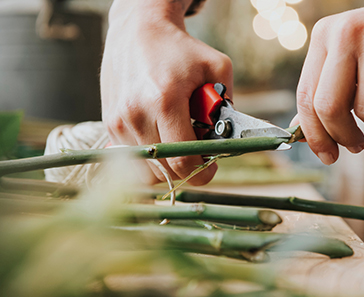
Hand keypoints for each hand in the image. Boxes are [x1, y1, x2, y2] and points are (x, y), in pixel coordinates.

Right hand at [100, 0, 232, 184]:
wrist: (138, 30)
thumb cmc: (182, 50)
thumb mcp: (217, 68)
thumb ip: (228, 105)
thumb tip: (229, 140)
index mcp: (165, 100)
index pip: (182, 159)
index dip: (202, 172)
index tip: (211, 167)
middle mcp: (136, 114)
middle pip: (164, 170)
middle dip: (186, 169)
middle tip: (198, 153)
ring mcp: (118, 121)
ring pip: (146, 170)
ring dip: (166, 166)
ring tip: (178, 142)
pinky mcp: (108, 123)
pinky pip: (132, 158)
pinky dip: (150, 156)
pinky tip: (161, 136)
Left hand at [293, 0, 363, 164]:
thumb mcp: (350, 58)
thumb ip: (326, 89)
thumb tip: (299, 131)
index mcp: (325, 34)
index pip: (306, 95)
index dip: (314, 134)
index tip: (327, 155)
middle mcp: (348, 33)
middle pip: (330, 106)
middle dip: (343, 136)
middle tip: (357, 146)